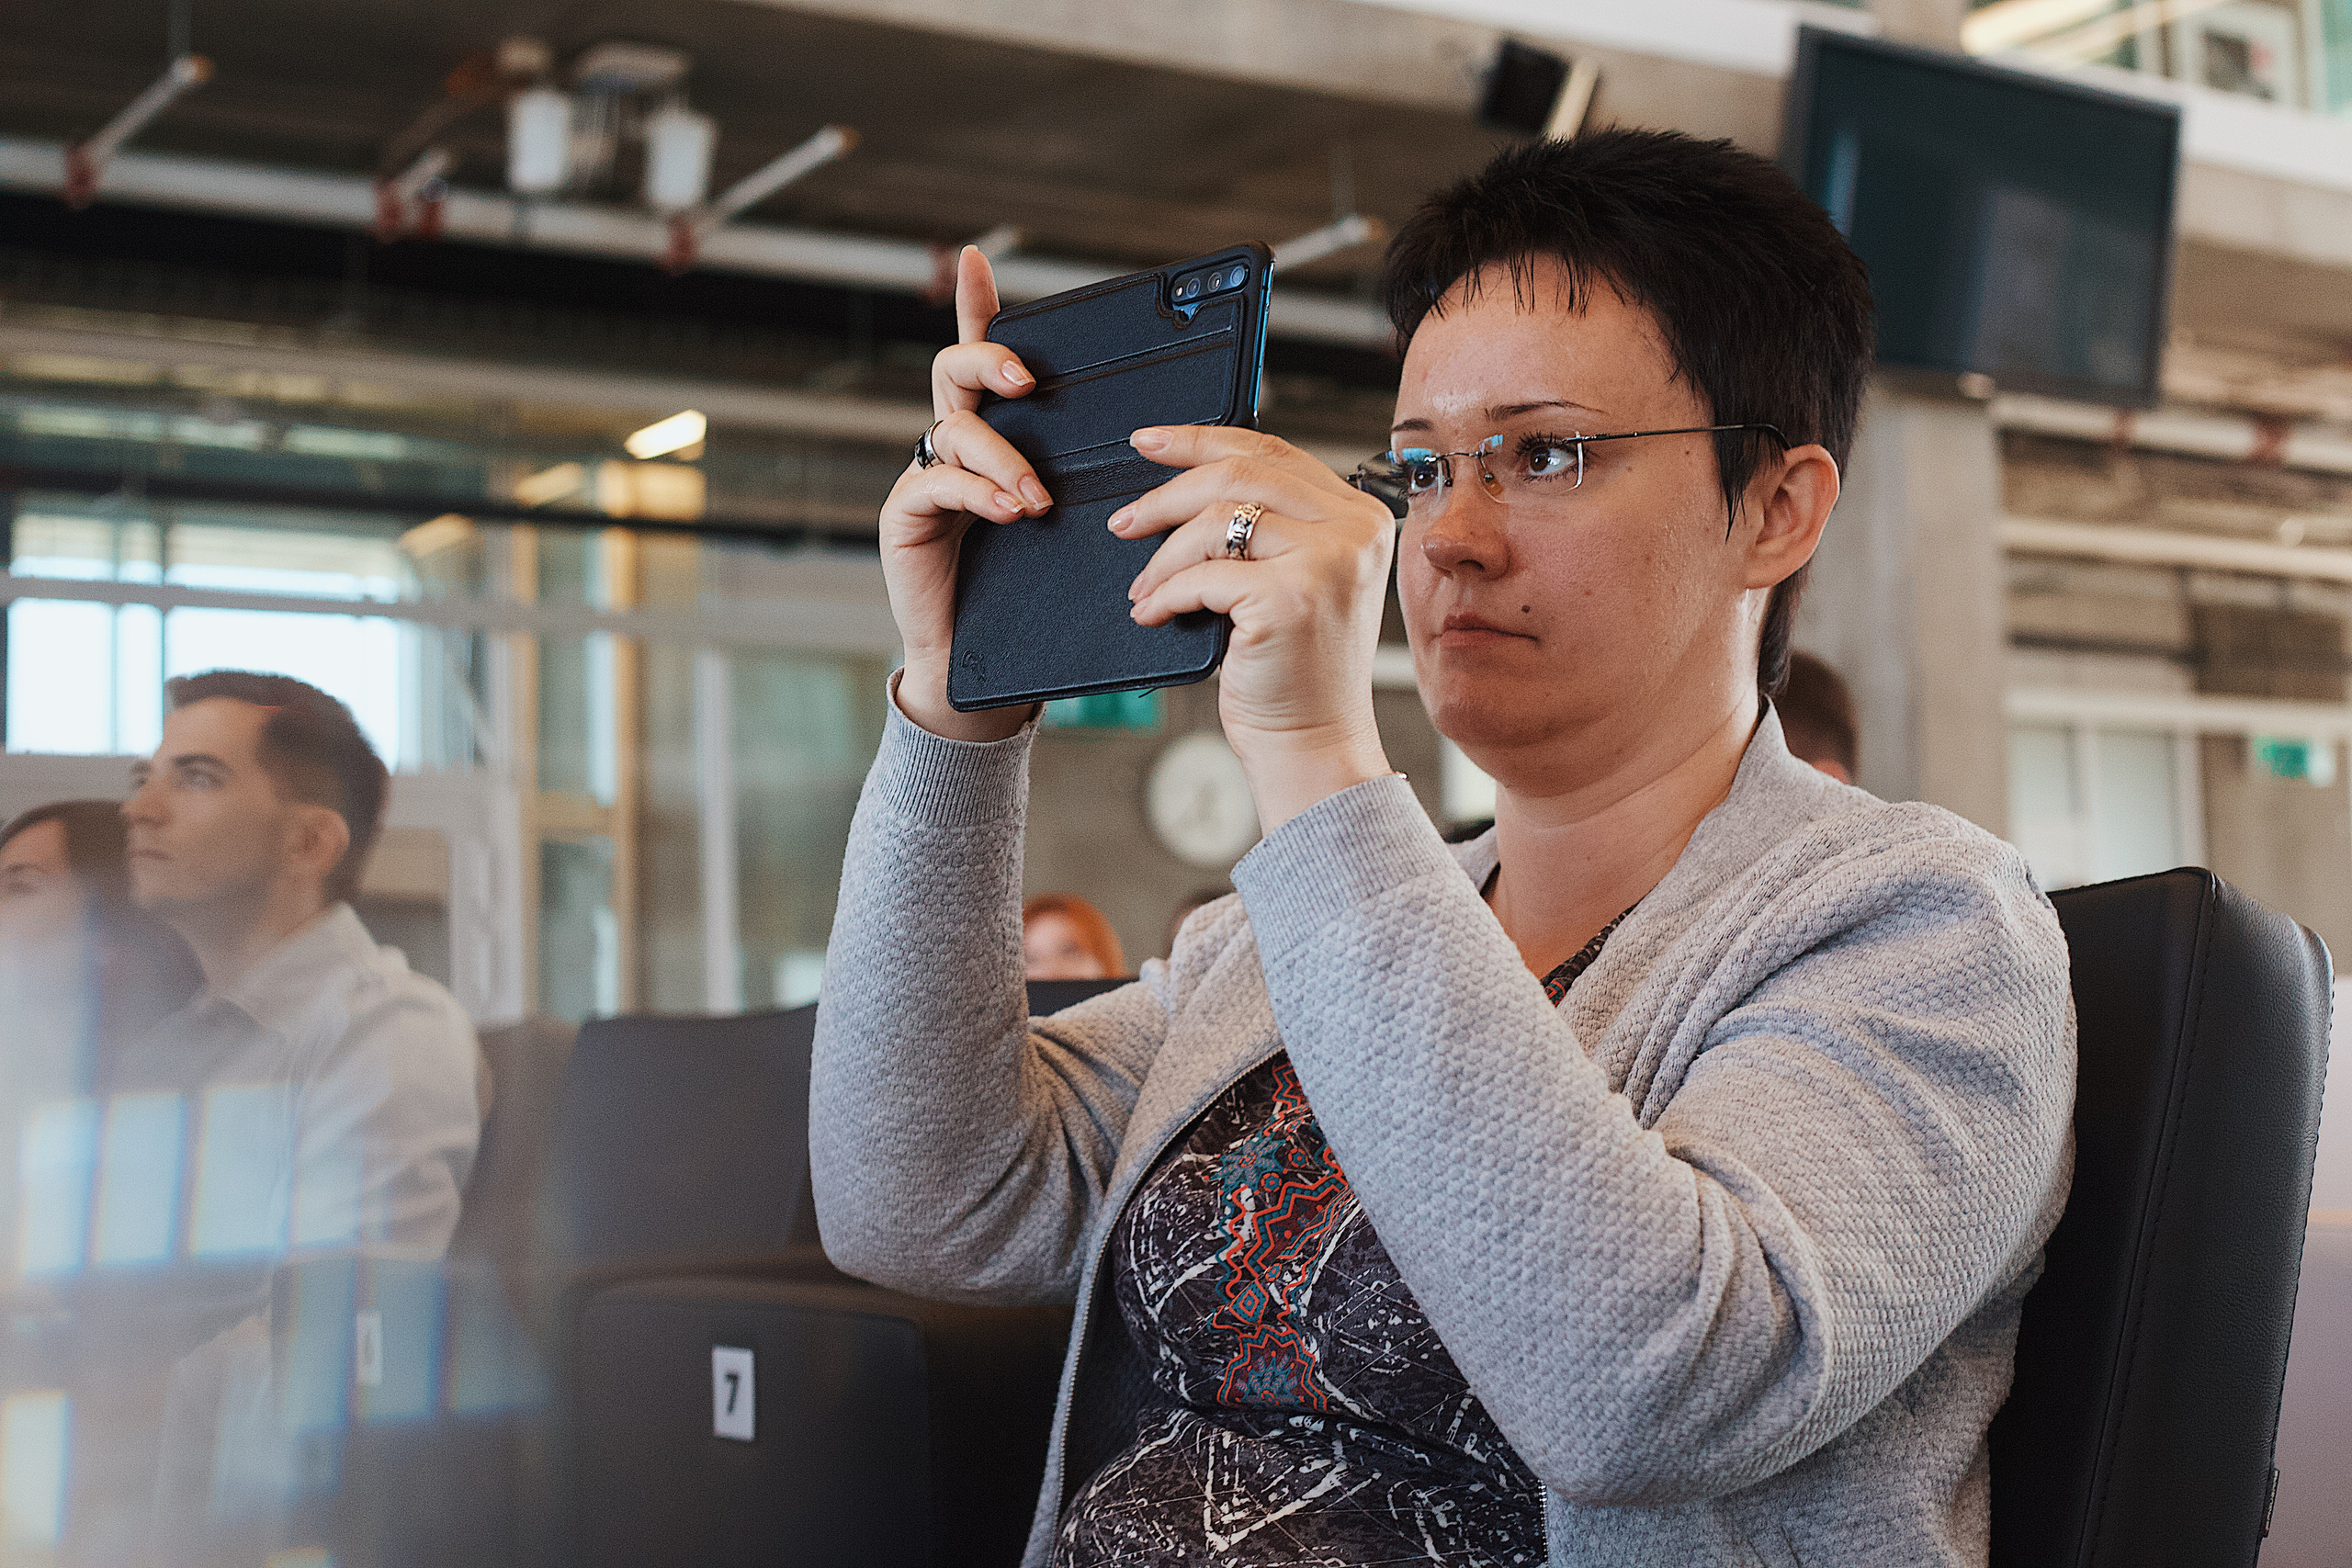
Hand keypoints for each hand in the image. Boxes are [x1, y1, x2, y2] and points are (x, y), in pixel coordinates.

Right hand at [879, 246, 1051, 741]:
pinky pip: (937, 480)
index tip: (976, 260)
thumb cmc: (1037, 593)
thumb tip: (1180, 439)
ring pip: (956, 427)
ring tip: (1035, 498)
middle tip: (1028, 381)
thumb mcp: (1078, 522)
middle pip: (957, 370)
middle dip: (991, 360)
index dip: (976, 307)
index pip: (985, 358)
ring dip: (1003, 456)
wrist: (987, 668)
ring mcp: (927, 476)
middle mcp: (955, 445)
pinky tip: (1009, 512)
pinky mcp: (905, 513)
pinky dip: (978, 491)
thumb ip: (1098, 476)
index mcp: (998, 436)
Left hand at [1114, 426, 1395, 831]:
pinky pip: (1204, 574)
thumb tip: (1193, 483)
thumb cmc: (1295, 674)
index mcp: (1360, 517)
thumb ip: (1274, 530)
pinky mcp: (1292, 597)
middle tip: (1124, 520)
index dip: (1203, 439)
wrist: (1312, 745)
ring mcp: (1328, 561)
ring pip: (1217, 519)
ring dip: (1163, 554)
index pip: (1274, 451)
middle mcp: (1354, 530)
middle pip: (1241, 473)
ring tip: (1143, 586)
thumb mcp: (1295, 584)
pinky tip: (1154, 613)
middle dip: (1168, 492)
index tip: (1148, 442)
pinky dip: (1167, 593)